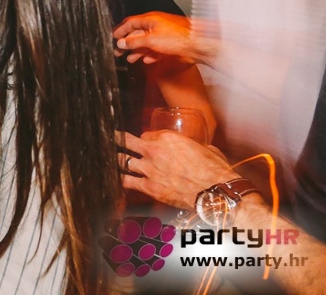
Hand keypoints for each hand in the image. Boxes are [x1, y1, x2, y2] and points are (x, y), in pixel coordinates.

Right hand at [113, 12, 215, 64]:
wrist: (197, 45)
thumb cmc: (177, 38)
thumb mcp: (150, 40)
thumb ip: (134, 42)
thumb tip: (121, 43)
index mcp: (150, 19)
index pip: (130, 23)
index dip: (120, 30)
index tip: (113, 37)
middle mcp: (155, 25)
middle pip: (136, 33)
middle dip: (127, 43)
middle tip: (119, 51)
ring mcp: (163, 34)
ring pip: (146, 42)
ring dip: (137, 51)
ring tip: (130, 59)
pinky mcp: (170, 43)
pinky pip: (155, 48)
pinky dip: (149, 54)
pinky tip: (146, 60)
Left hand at [118, 130, 234, 209]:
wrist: (215, 191)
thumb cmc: (214, 170)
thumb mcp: (204, 148)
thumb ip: (192, 146)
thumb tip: (194, 149)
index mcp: (168, 137)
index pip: (147, 135)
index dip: (146, 139)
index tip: (145, 142)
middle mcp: (154, 150)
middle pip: (127, 142)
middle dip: (118, 140)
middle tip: (110, 139)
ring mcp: (149, 169)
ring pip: (122, 161)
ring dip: (117, 160)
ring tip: (109, 158)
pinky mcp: (149, 187)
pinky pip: (127, 182)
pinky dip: (119, 180)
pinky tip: (112, 179)